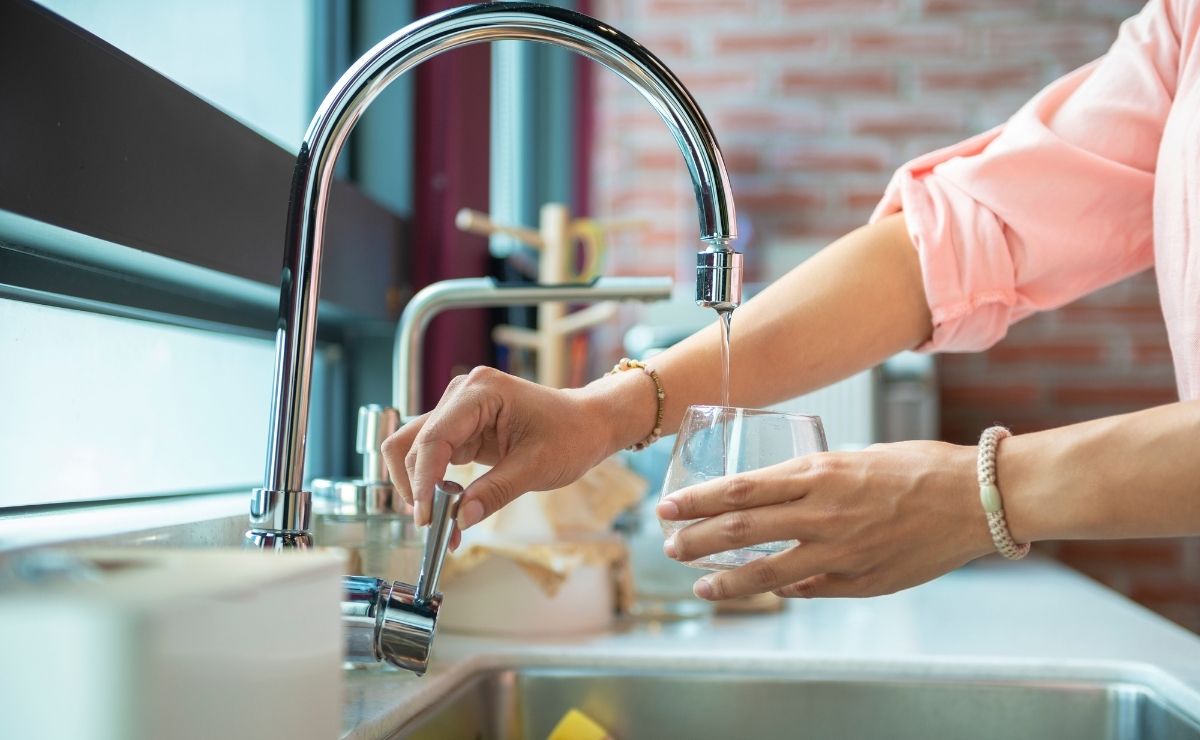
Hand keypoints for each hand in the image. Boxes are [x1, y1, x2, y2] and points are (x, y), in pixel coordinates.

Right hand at [382, 366, 651, 536]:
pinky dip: (433, 486)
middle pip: (413, 443)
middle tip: (435, 528)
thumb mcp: (536, 467)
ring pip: (415, 451)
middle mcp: (462, 395)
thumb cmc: (570, 435)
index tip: (426, 518)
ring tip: (440, 523)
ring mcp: (458, 411)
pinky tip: (450, 510)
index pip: (435, 438)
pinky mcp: (460, 430)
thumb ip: (494, 492)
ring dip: (420, 488)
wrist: (588, 424)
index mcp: (481, 392)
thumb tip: (458, 520)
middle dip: (419, 488)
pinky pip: (433, 459)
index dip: (424, 480)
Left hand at [656, 441, 994, 599]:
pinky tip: (764, 590)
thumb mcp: (856, 458)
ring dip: (728, 579)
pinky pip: (810, 588)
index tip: (669, 507)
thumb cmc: (919, 467)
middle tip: (668, 546)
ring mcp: (841, 550)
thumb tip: (778, 503)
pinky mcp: (861, 580)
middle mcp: (823, 510)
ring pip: (768, 569)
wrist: (976, 497)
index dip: (699, 501)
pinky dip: (783, 590)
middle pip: (743, 528)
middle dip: (697, 539)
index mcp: (820, 471)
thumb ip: (815, 481)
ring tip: (700, 585)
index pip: (741, 487)